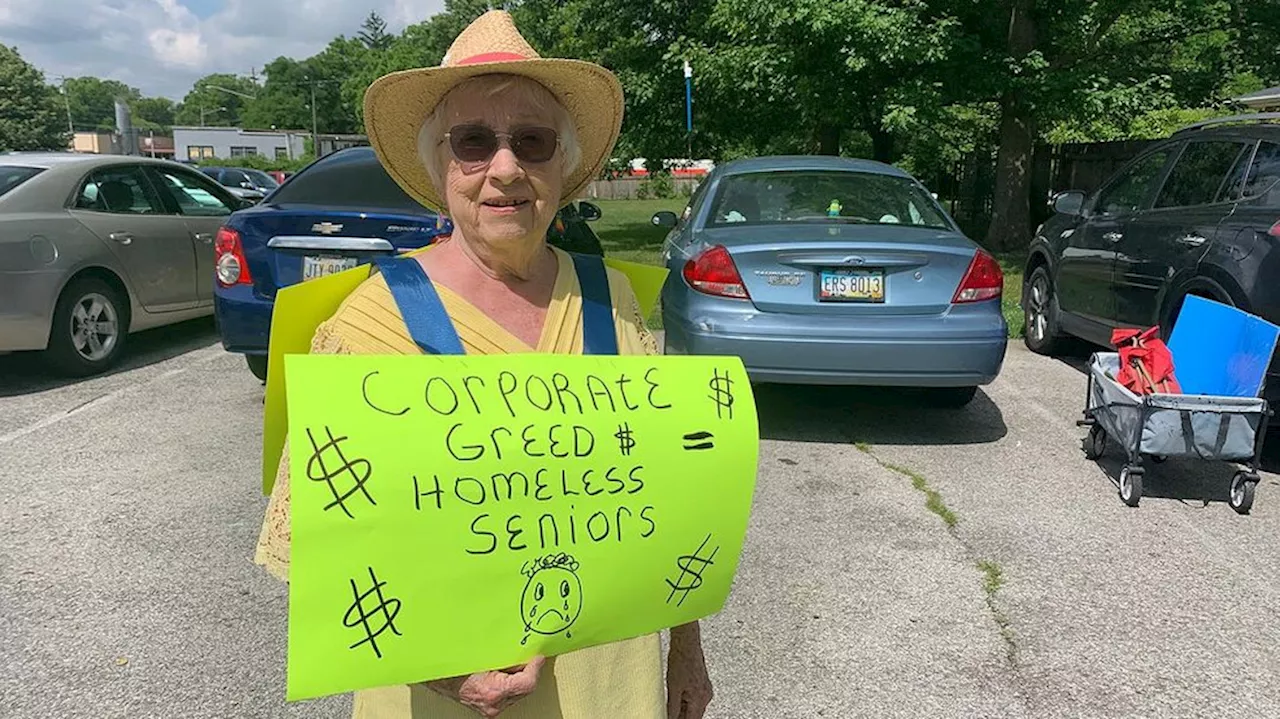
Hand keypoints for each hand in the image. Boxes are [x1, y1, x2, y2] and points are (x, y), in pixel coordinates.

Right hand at [425, 656, 545, 717]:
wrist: (437, 677)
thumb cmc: (454, 666)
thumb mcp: (481, 655)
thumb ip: (504, 654)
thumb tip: (522, 649)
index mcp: (492, 692)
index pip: (527, 683)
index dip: (535, 668)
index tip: (538, 657)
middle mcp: (494, 704)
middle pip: (525, 688)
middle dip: (528, 671)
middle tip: (528, 656)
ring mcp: (492, 708)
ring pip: (518, 692)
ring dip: (519, 676)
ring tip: (513, 662)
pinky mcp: (489, 707)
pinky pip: (509, 694)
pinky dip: (510, 681)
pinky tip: (504, 671)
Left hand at [667, 623, 712, 718]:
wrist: (686, 642)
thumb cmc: (681, 659)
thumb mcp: (672, 688)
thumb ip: (672, 708)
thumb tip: (669, 718)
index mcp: (701, 699)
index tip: (670, 718)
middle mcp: (706, 695)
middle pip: (693, 715)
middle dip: (681, 715)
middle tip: (667, 712)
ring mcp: (705, 689)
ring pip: (693, 707)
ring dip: (682, 708)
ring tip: (671, 701)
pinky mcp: (702, 683)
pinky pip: (694, 698)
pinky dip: (685, 699)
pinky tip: (676, 694)